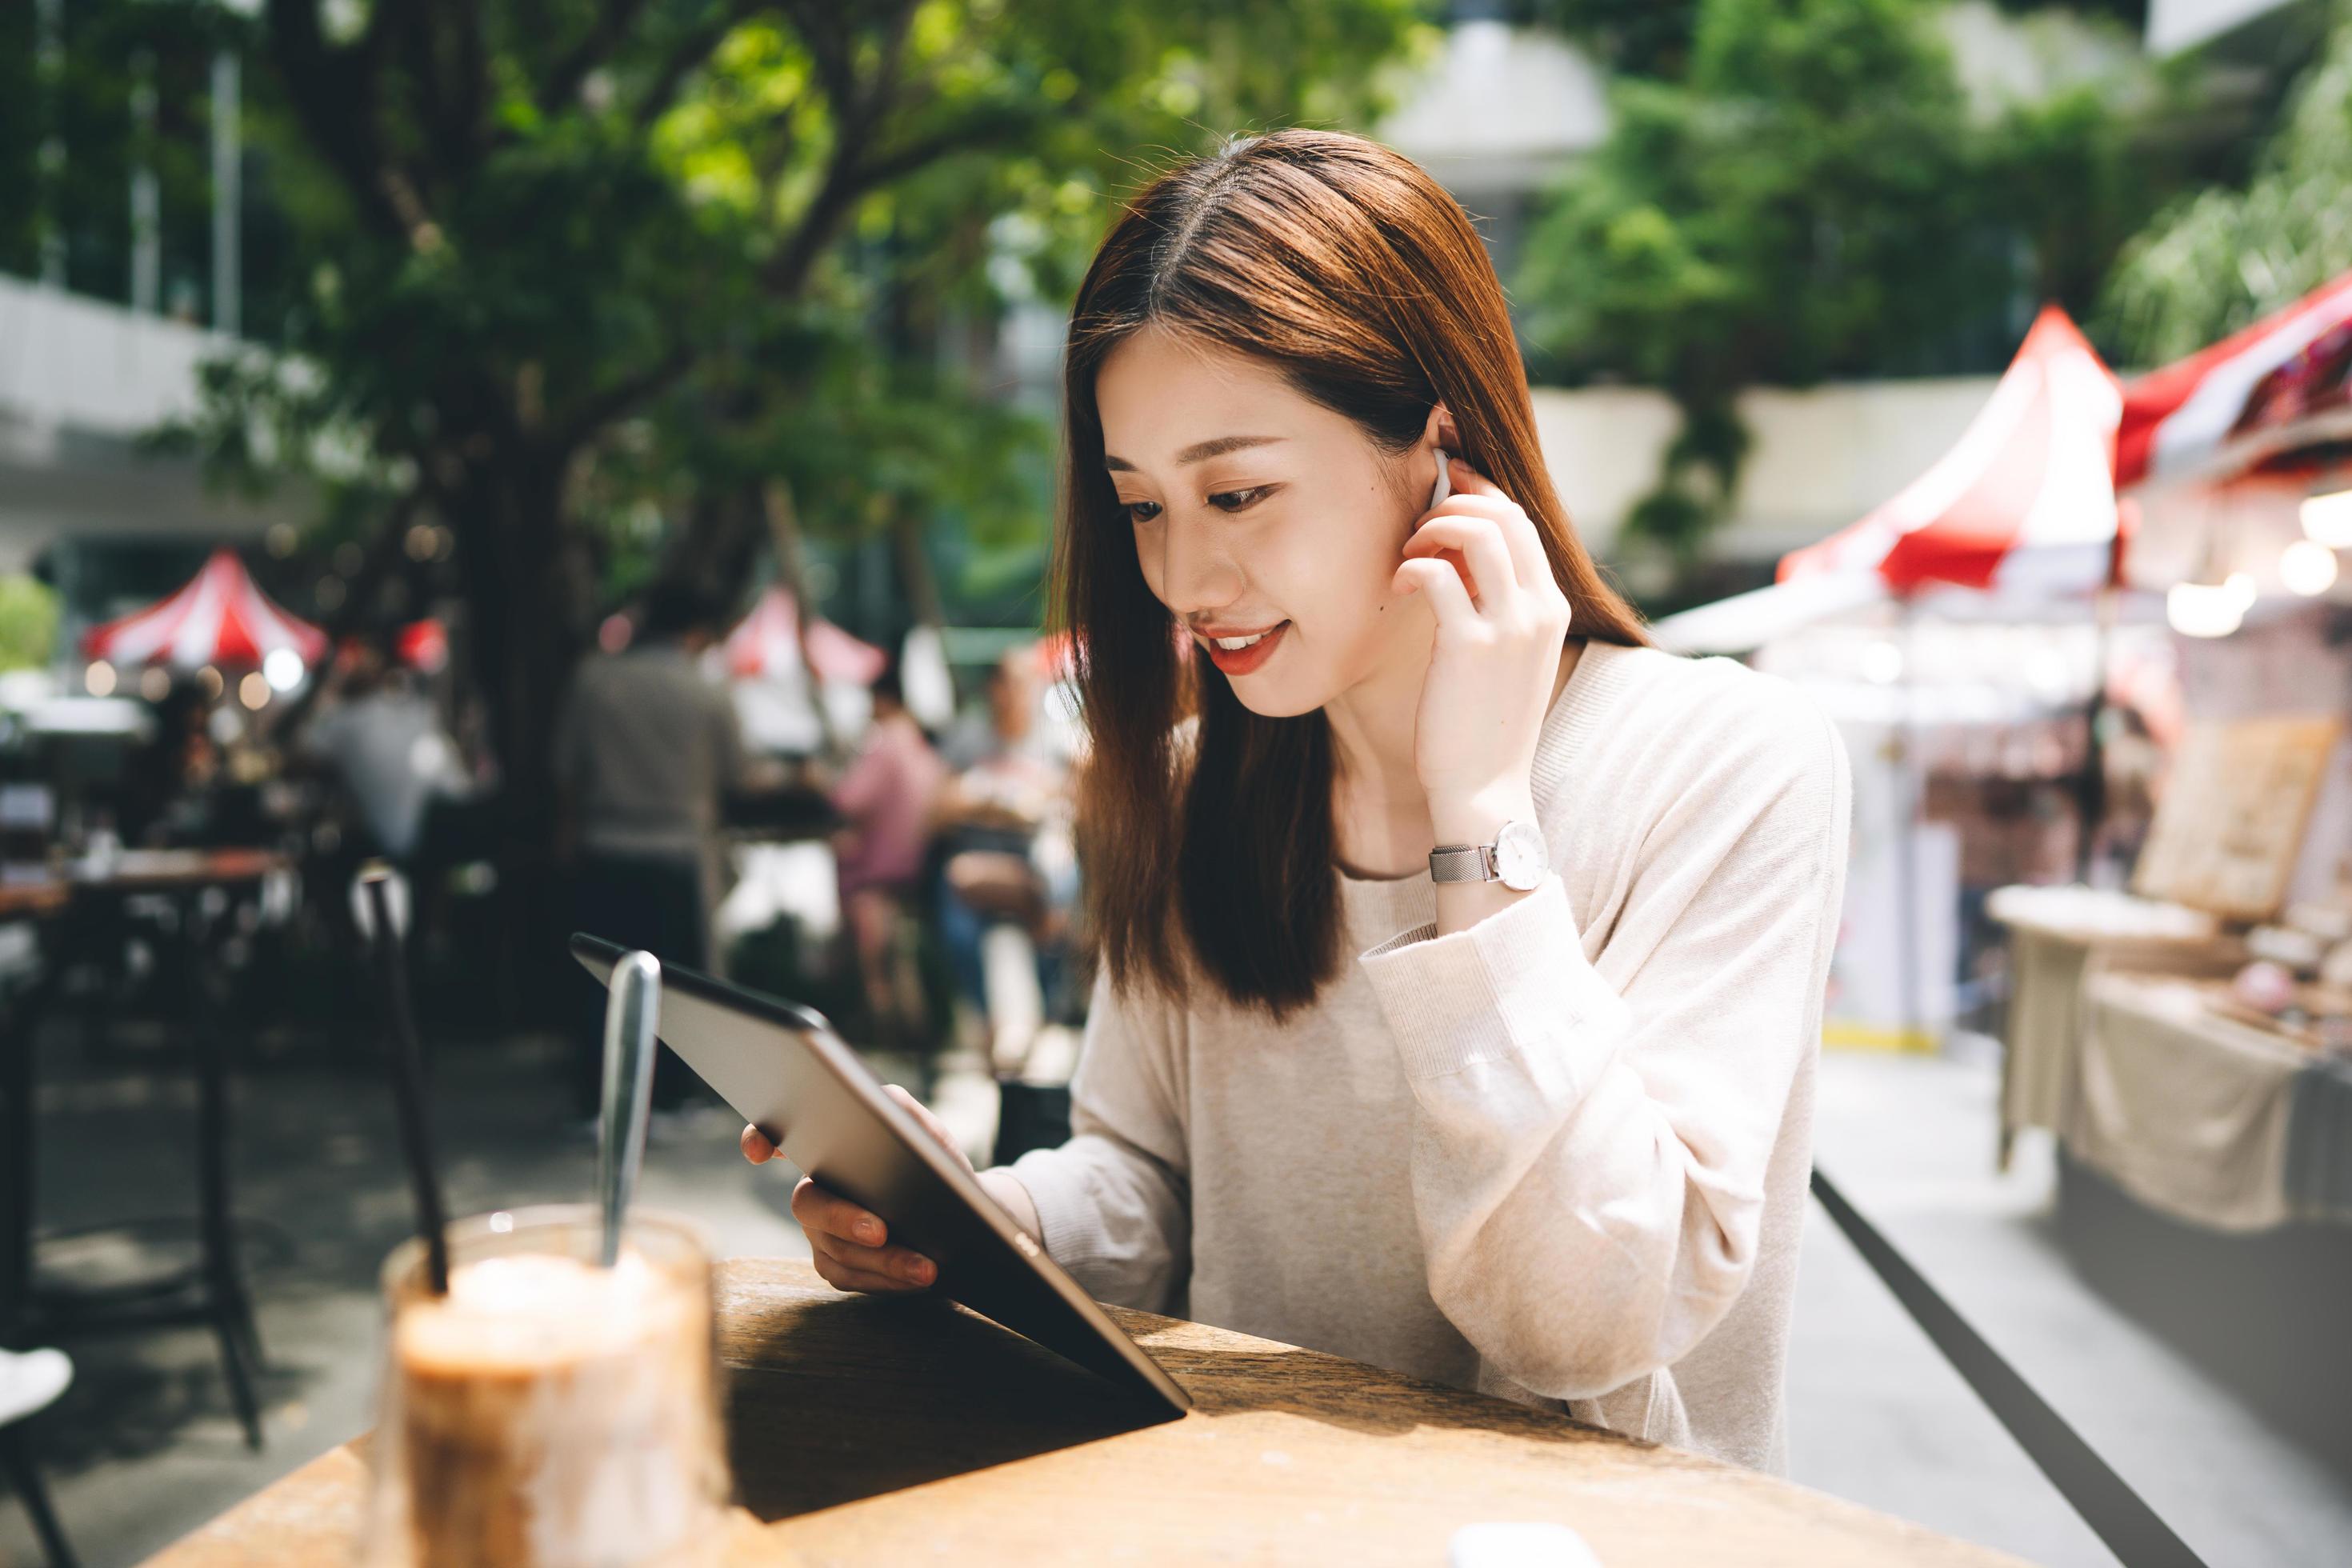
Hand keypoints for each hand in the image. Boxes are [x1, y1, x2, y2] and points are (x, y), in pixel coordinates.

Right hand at [740, 1084, 970, 1293]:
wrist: (957, 1210)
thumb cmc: (932, 1161)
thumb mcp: (922, 1129)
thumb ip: (898, 1110)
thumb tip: (881, 1106)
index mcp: (826, 1148)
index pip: (778, 1134)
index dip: (759, 1138)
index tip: (760, 1152)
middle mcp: (813, 1190)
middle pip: (808, 1205)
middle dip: (843, 1219)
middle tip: (880, 1231)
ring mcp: (819, 1231)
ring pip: (836, 1250)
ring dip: (884, 1261)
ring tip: (926, 1267)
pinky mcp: (835, 1266)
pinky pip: (851, 1278)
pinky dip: (886, 1280)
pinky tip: (916, 1280)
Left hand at [1390, 455, 1573, 808]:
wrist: (1485, 789)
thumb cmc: (1484, 724)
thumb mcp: (1507, 656)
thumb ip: (1497, 605)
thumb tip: (1460, 557)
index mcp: (1551, 607)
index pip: (1522, 521)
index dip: (1481, 492)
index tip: (1446, 485)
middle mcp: (1539, 609)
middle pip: (1504, 515)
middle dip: (1454, 503)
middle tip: (1418, 528)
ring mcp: (1509, 627)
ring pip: (1477, 532)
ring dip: (1433, 528)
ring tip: (1408, 554)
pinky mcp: (1469, 646)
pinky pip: (1437, 576)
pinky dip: (1411, 567)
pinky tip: (1398, 586)